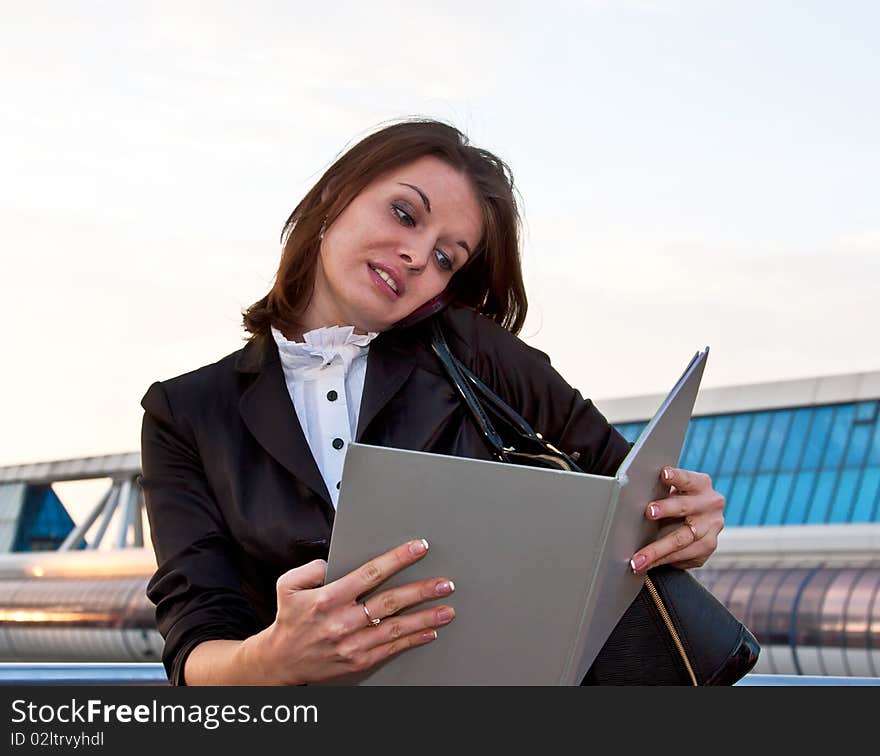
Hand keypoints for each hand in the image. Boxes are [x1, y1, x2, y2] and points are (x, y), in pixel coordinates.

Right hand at [249, 538, 455, 684]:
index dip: (397, 559)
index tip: (419, 548)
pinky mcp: (358, 661)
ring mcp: (352, 643)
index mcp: (328, 598)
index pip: (370, 573)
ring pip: (395, 628)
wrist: (280, 661)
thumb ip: (313, 568)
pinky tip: (429, 632)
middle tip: (444, 583)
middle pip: (390, 602)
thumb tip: (335, 562)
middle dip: (421, 591)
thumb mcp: (289, 585)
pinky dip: (412, 640)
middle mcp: (343, 621)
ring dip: (425, 618)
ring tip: (446, 608)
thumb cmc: (289, 619)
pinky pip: (391, 649)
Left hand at [629, 466, 724, 573]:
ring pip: (683, 539)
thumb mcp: (673, 491)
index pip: (687, 478)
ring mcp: (712, 527)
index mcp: (701, 484)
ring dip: (657, 550)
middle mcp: (711, 504)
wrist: (697, 519)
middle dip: (666, 509)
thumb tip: (633, 492)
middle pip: (686, 507)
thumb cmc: (676, 500)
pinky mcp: (708, 547)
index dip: (676, 476)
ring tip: (637, 559)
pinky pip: (683, 556)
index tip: (663, 473)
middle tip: (648, 512)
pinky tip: (646, 564)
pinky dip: (662, 561)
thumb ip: (661, 490)